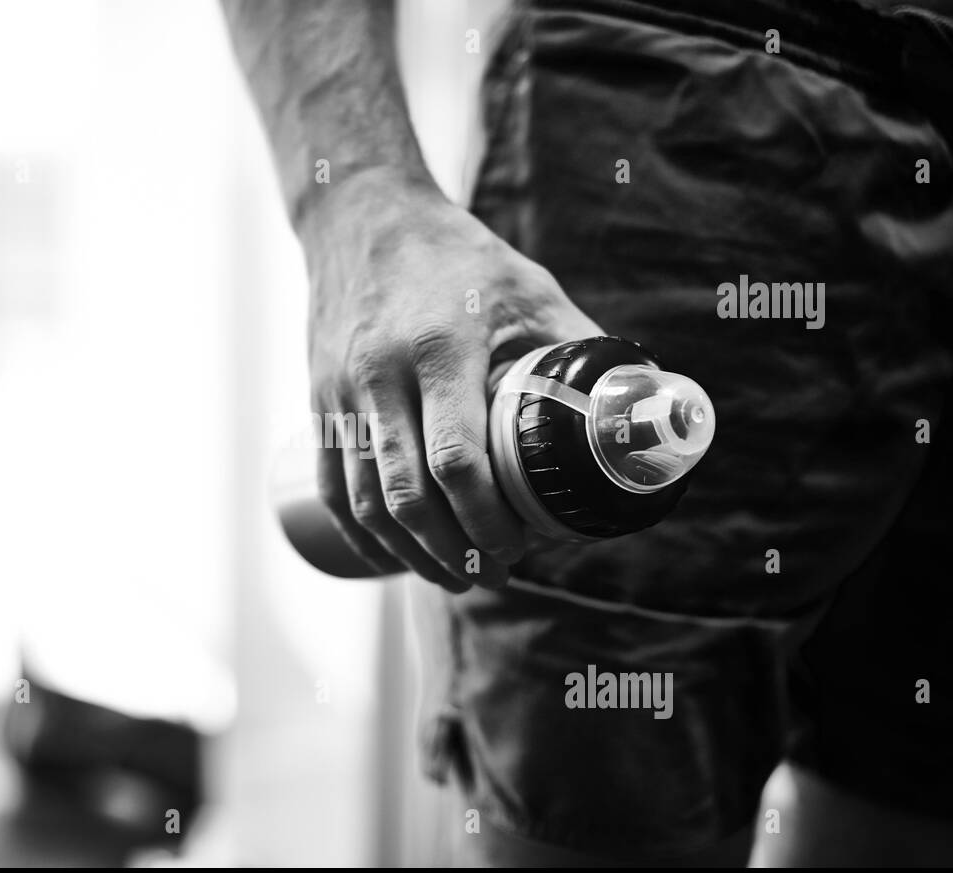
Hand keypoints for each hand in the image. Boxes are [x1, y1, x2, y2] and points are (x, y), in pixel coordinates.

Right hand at [301, 169, 602, 591]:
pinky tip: (387, 555)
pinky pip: (330, 485)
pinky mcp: (318, 401)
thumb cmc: (458, 256)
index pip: (457, 459)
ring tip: (450, 574)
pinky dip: (358, 533)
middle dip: (451, 551)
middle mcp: (381, 374)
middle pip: (407, 494)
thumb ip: (579, 348)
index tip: (520, 548)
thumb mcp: (529, 288)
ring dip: (407, 552)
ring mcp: (340, 391)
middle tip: (490, 575)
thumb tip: (634, 410)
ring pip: (364, 500)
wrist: (360, 218)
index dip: (489, 520)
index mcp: (440, 349)